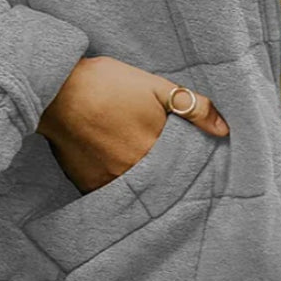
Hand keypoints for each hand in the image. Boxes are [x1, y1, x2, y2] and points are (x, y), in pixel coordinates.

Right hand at [35, 56, 229, 193]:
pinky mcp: (88, 186)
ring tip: (145, 171)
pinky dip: (120, 188)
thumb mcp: (154, 85)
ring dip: (146, 185)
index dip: (191, 166)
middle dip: (170, 178)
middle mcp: (134, 174)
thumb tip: (223, 129)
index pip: (184, 169)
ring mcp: (110, 183)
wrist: (57, 91)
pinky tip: (120, 173)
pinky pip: (112, 196)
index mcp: (155, 150)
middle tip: (170, 168)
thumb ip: (192, 106)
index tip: (196, 165)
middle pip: (162, 183)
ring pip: (138, 191)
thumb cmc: (106, 84)